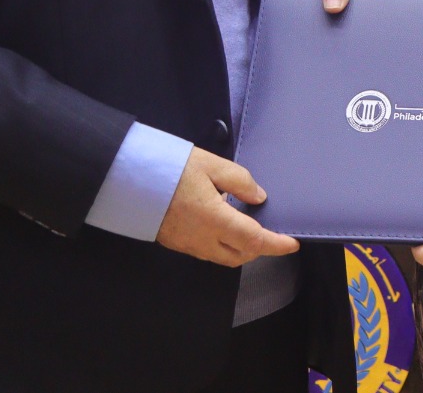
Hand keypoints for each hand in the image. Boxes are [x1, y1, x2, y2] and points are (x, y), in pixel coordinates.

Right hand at [154, 148, 299, 266]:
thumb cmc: (172, 169)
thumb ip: (240, 182)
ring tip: (249, 227)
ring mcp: (188, 245)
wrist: (130, 181)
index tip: (292, 243)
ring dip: (241, 248)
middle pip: (240, 255)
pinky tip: (224, 225)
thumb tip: (258, 197)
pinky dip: (223, 245)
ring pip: (223, 258)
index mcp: (215, 220)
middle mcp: (203, 239)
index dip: (276, 245)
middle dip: (259, 248)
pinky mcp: (176, 243)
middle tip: (271, 231)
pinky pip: (207, 252)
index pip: (254, 240)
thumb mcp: (212, 166)